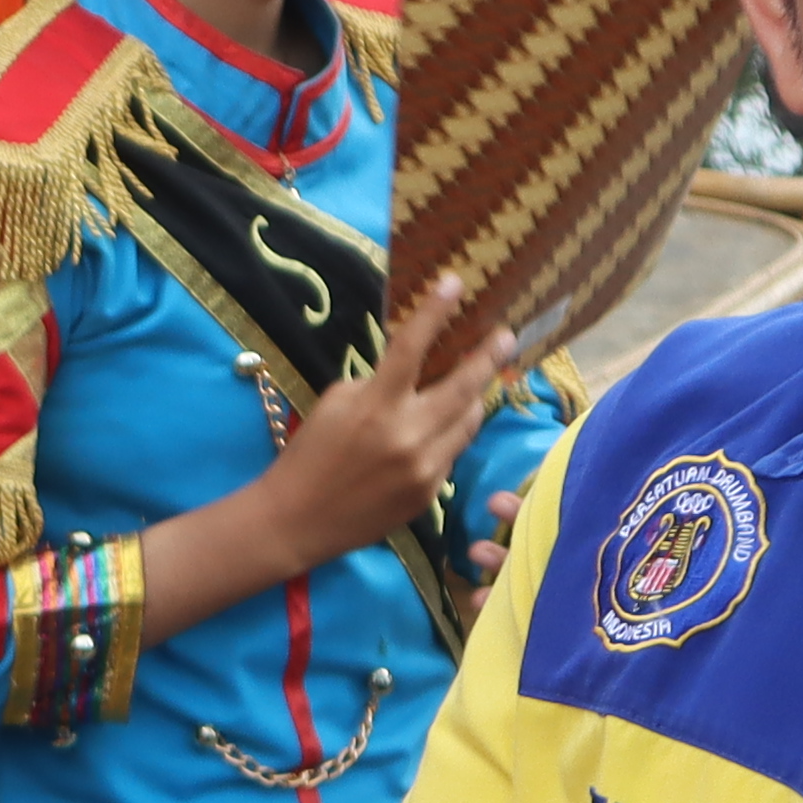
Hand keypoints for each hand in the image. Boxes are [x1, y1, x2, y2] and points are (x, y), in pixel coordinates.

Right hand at [240, 265, 528, 578]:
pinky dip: (449, 436)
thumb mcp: (336, 403)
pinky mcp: (429, 494)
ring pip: (468, 422)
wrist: (296, 520)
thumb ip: (378, 384)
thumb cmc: (309, 455)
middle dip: (487, 358)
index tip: (456, 282)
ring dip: (472, 399)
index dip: (435, 311)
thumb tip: (414, 372)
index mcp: (376, 406)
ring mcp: (424, 468)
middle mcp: (408, 435)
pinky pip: (452, 453)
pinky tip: (436, 431)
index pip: (412, 347)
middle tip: (506, 336)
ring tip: (475, 384)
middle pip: (464, 387)